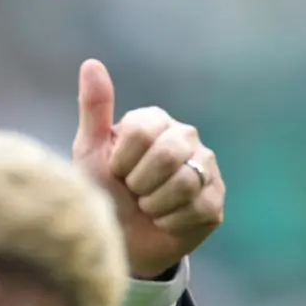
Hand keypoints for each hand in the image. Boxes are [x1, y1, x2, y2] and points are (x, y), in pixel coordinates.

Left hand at [72, 58, 224, 278]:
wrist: (117, 241)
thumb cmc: (102, 192)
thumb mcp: (90, 152)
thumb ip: (94, 109)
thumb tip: (91, 64)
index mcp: (156, 122)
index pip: (142, 131)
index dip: (122, 161)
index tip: (115, 172)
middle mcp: (187, 138)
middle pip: (168, 154)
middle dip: (139, 183)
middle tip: (133, 192)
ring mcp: (206, 168)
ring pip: (184, 184)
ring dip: (153, 205)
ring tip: (146, 207)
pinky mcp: (215, 202)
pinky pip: (195, 209)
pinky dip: (169, 222)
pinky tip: (163, 222)